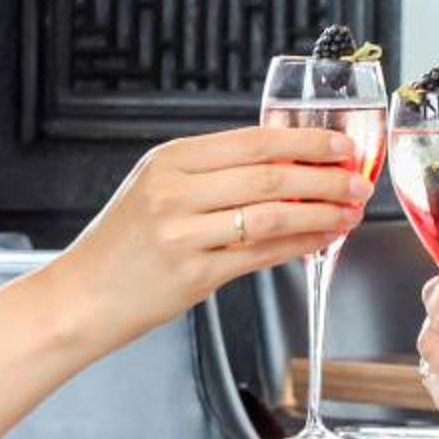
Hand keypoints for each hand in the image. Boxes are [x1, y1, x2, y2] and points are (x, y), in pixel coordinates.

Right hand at [57, 125, 371, 339]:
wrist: (80, 297)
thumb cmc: (122, 244)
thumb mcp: (157, 189)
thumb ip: (213, 174)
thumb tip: (286, 165)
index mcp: (170, 160)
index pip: (253, 141)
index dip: (306, 142)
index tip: (340, 145)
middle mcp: (174, 192)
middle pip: (269, 175)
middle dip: (325, 176)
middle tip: (357, 180)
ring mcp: (183, 234)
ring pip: (273, 216)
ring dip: (321, 213)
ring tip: (349, 210)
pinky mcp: (193, 275)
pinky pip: (261, 256)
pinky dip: (300, 246)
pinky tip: (321, 240)